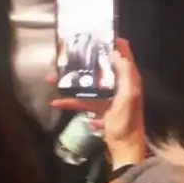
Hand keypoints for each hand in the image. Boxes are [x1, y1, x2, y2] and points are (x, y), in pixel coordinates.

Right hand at [52, 39, 145, 168]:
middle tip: (69, 52)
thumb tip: (117, 51)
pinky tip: (55, 99)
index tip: (97, 34)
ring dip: (72, 79)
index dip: (113, 43)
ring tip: (54, 75)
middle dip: (85, 60)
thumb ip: (126, 73)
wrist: (124, 148)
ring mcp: (108, 96)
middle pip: (101, 66)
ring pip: (88, 83)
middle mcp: (119, 84)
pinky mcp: (99, 108)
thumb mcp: (129, 95)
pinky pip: (82, 101)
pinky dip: (70, 100)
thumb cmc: (128, 121)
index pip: (123, 54)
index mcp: (129, 78)